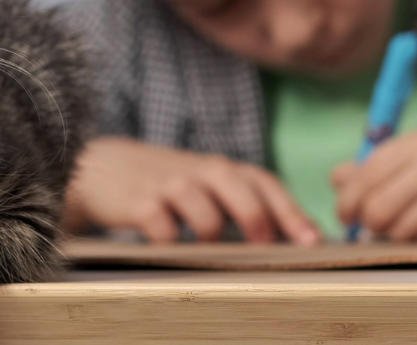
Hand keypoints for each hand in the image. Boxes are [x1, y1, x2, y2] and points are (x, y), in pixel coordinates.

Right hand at [65, 137, 320, 244]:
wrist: (104, 168)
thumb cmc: (170, 185)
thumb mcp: (207, 185)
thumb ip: (246, 203)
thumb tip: (297, 239)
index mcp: (224, 169)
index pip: (266, 184)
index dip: (292, 212)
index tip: (312, 240)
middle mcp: (201, 172)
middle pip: (240, 190)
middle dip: (258, 221)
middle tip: (267, 248)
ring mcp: (170, 185)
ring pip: (205, 215)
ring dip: (212, 236)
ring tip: (205, 247)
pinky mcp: (139, 202)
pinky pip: (163, 229)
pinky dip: (171, 242)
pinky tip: (167, 243)